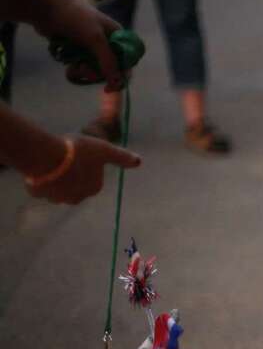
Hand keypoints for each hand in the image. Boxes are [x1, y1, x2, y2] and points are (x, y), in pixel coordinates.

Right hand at [24, 135, 141, 204]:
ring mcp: (56, 198)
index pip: (91, 178)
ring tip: (50, 161)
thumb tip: (138, 161)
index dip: (84, 165)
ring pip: (57, 188)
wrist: (46, 156)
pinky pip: (39, 186)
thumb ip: (121, 157)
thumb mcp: (104, 150)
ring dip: (54, 178)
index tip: (76, 155)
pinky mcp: (38, 194)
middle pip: (74, 185)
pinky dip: (39, 179)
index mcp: (93, 188)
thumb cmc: (78, 151)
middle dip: (70, 175)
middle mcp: (77, 198)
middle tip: (62, 157)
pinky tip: (38, 167)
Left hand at [30, 0, 124, 90]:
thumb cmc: (74, 18)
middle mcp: (106, 43)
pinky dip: (74, 70)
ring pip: (94, 70)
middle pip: (110, 69)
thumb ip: (108, 61)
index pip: (127, 60)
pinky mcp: (76, 51)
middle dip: (97, 73)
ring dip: (84, 72)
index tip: (112, 84)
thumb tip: (117, 82)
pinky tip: (68, 67)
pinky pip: (80, 68)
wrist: (44, 8)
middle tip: (84, 71)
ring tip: (74, 67)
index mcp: (116, 36)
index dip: (122, 73)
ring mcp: (90, 48)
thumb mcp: (95, 38)